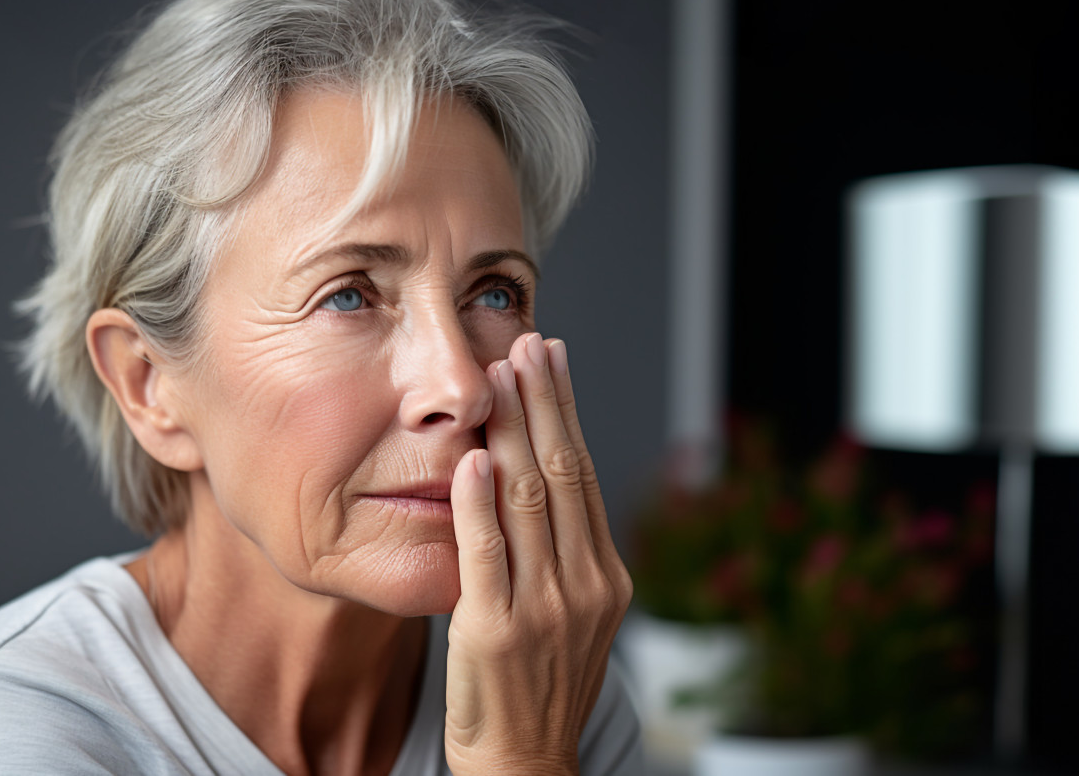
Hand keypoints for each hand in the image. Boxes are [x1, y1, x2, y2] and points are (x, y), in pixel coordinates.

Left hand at [445, 332, 632, 774]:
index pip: (583, 475)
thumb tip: (537, 475)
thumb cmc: (537, 682)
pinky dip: (480, 503)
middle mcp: (584, 586)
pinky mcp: (495, 631)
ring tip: (501, 377)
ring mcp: (544, 609)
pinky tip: (473, 458)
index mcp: (605, 576)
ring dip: (514, 431)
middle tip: (528, 344)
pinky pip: (488, 554)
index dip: (566, 412)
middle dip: (544, 402)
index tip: (551, 361)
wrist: (524, 762)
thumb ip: (562, 552)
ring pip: (529, 501)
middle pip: (563, 473)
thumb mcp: (571, 614)